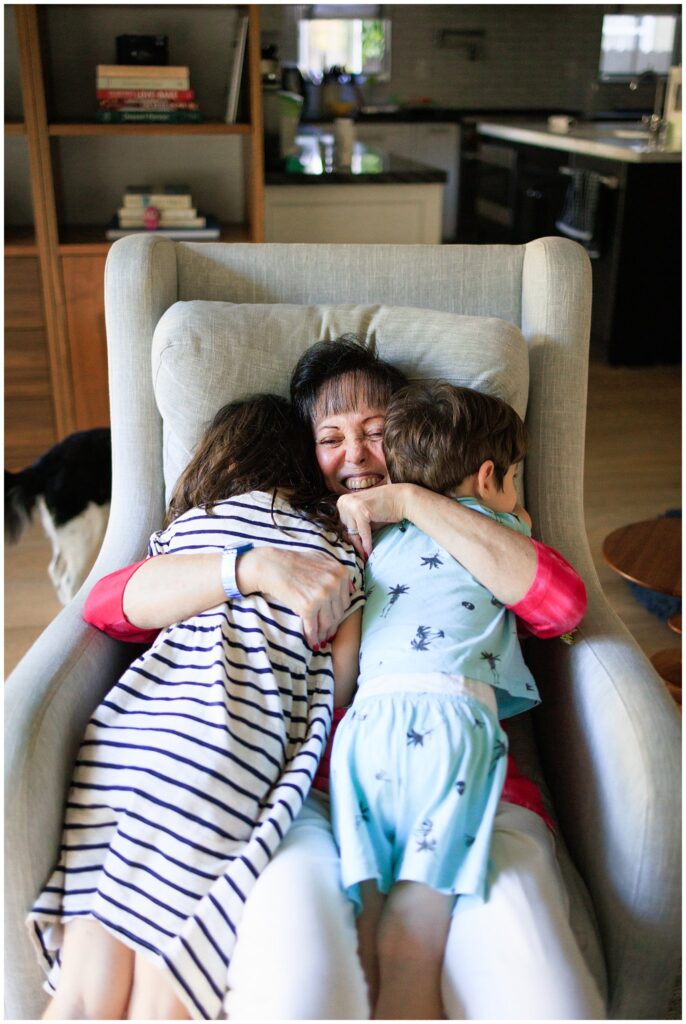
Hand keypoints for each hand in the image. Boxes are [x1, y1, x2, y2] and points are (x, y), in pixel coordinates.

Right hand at [238, 547, 353, 649]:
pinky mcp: (308, 607)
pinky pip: (313, 627)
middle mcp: (334, 584)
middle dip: (332, 626)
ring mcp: (322, 596)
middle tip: (327, 635)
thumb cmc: (295, 562)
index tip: (334, 621)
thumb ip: (338, 573)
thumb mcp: (322, 559)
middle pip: (338, 613)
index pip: (345, 601)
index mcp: (341, 573)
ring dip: (324, 634)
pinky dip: (312, 637)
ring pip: (328, 622)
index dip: (338, 613)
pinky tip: (311, 643)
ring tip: (321, 641)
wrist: (272, 565)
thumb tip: (352, 590)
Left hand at [337, 484, 411, 557]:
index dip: (348, 537)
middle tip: (360, 554)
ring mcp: (351, 505)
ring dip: (359, 545)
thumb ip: (354, 525)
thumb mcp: (364, 516)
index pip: (341, 524)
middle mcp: (344, 501)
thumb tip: (347, 542)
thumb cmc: (384, 509)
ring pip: (352, 532)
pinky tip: (369, 552)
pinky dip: (366, 543)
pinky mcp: (361, 511)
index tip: (353, 548)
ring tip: (363, 556)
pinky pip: (362, 532)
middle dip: (354, 542)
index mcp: (342, 501)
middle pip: (345, 529)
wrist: (401, 499)